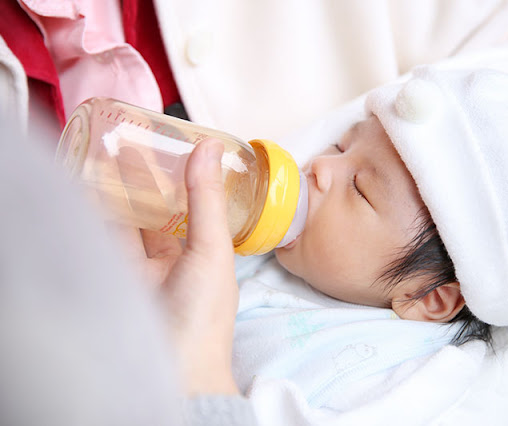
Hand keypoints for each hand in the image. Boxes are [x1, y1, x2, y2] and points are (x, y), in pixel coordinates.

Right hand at [115, 140, 238, 395]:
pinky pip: (106, 239)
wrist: (175, 368)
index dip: (184, 180)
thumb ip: (206, 199)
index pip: (193, 208)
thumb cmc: (203, 316)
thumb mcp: (212, 250)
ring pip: (129, 222)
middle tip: (132, 144)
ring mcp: (142, 270)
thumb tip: (210, 148)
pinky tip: (94, 188)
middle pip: (156, 212)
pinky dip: (99, 214)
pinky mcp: (114, 277)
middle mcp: (173, 261)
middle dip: (145, 182)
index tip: (174, 149)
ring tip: (110, 155)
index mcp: (205, 255)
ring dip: (120, 192)